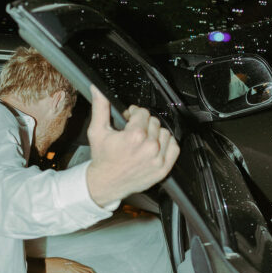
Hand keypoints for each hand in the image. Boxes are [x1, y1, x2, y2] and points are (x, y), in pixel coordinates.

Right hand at [86, 85, 179, 206]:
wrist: (105, 183)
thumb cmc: (102, 158)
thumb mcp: (97, 131)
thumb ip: (100, 107)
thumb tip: (98, 89)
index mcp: (134, 136)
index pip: (143, 113)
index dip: (134, 113)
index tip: (128, 119)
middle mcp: (149, 147)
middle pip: (154, 121)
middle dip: (143, 123)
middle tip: (133, 131)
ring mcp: (158, 159)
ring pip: (165, 133)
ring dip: (155, 133)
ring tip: (143, 139)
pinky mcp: (163, 169)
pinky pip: (174, 148)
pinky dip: (167, 145)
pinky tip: (154, 146)